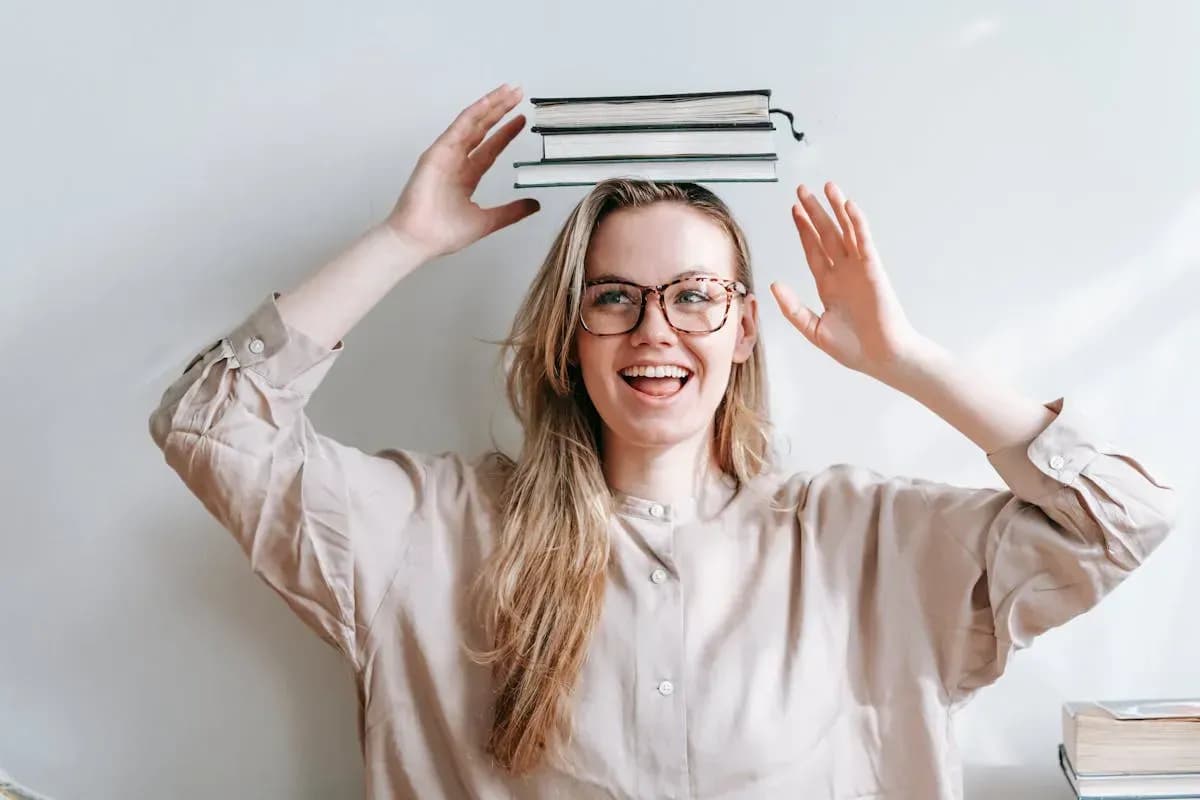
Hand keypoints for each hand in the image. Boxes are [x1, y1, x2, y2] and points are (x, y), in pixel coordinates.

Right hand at [384, 83, 539, 260]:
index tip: (521, 121)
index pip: (490, 149)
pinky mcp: (437, 153)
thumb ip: (512, 212)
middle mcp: (456, 162)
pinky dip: (473, 113)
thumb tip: (534, 205)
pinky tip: (488, 103)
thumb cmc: (442, 234)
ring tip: (508, 91)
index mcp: (466, 177)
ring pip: (472, 123)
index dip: (506, 133)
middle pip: (482, 130)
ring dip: (490, 106)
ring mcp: (445, 155)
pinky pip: (458, 127)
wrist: (419, 240)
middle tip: (517, 95)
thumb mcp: (488, 221)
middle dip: (500, 111)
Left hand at [770, 182, 924, 382]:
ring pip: (846, 231)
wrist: (882, 359)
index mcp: (828, 285)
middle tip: (802, 190)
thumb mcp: (814, 329)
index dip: (803, 229)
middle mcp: (843, 272)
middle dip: (814, 212)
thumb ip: (793, 308)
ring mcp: (859, 269)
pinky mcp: (874, 271)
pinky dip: (857, 224)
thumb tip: (774, 285)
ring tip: (828, 186)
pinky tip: (849, 206)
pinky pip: (864, 242)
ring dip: (837, 209)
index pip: (813, 250)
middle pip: (826, 234)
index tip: (794, 210)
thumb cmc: (854, 348)